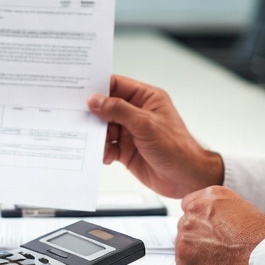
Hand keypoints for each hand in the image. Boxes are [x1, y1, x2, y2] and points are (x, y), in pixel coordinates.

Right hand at [87, 74, 222, 197]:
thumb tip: (96, 100)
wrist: (186, 179)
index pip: (117, 85)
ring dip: (96, 134)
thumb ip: (119, 110)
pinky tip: (104, 155)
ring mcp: (130, 131)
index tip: (80, 90)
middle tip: (77, 116)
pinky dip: (102, 150)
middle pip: (107, 107)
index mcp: (146, 98)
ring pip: (104, 128)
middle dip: (93, 113)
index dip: (99, 87)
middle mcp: (137, 113)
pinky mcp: (125, 149)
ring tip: (92, 140)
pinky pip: (106, 146)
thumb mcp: (146, 124)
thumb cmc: (177, 148)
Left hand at [175, 186, 264, 264]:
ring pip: (184, 245)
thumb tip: (213, 220)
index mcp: (207, 196)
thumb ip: (219, 210)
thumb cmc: (260, 236)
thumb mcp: (240, 207)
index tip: (207, 231)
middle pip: (186, 226)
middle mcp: (193, 210)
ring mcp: (186, 233)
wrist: (263, 254)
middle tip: (216, 248)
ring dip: (196, 254)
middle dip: (197, 237)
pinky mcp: (184, 256)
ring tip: (219, 260)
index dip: (199, 221)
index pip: (189, 206)